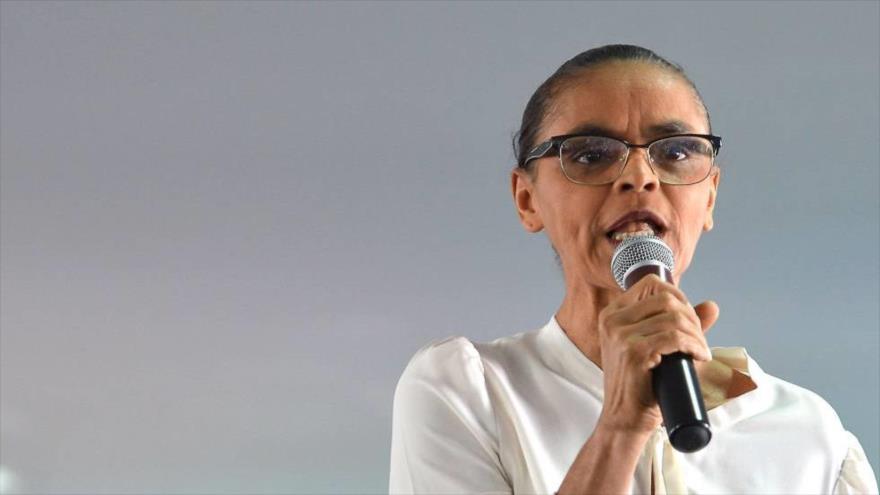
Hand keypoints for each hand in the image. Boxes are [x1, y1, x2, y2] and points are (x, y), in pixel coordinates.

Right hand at [595, 274, 719, 434]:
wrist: (624, 419)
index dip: (679, 296)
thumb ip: (681, 324)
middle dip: (692, 318)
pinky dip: (694, 346)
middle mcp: (612, 319)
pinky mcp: (633, 352)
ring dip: (696, 335)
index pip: (651, 283)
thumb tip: (712, 306)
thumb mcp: (656, 348)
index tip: (689, 320)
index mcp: (612, 314)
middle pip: (666, 298)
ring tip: (700, 352)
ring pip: (674, 318)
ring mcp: (620, 335)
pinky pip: (674, 338)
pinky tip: (699, 357)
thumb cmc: (640, 385)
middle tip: (698, 341)